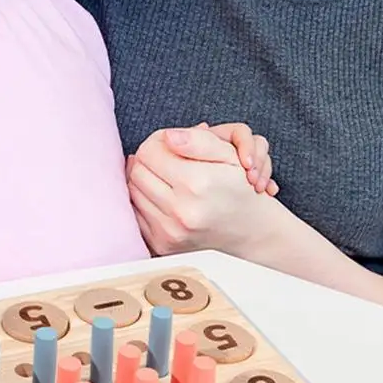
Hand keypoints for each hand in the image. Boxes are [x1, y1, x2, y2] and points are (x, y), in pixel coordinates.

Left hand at [126, 126, 274, 256]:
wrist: (249, 231)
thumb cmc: (240, 190)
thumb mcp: (229, 155)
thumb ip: (198, 140)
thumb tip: (168, 137)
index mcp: (197, 183)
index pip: (149, 152)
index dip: (157, 142)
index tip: (169, 144)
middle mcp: (181, 211)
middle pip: (136, 172)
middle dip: (148, 161)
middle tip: (167, 159)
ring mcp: (170, 232)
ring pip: (133, 193)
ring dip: (146, 181)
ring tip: (167, 178)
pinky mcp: (163, 246)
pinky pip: (137, 215)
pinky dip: (146, 203)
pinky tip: (165, 198)